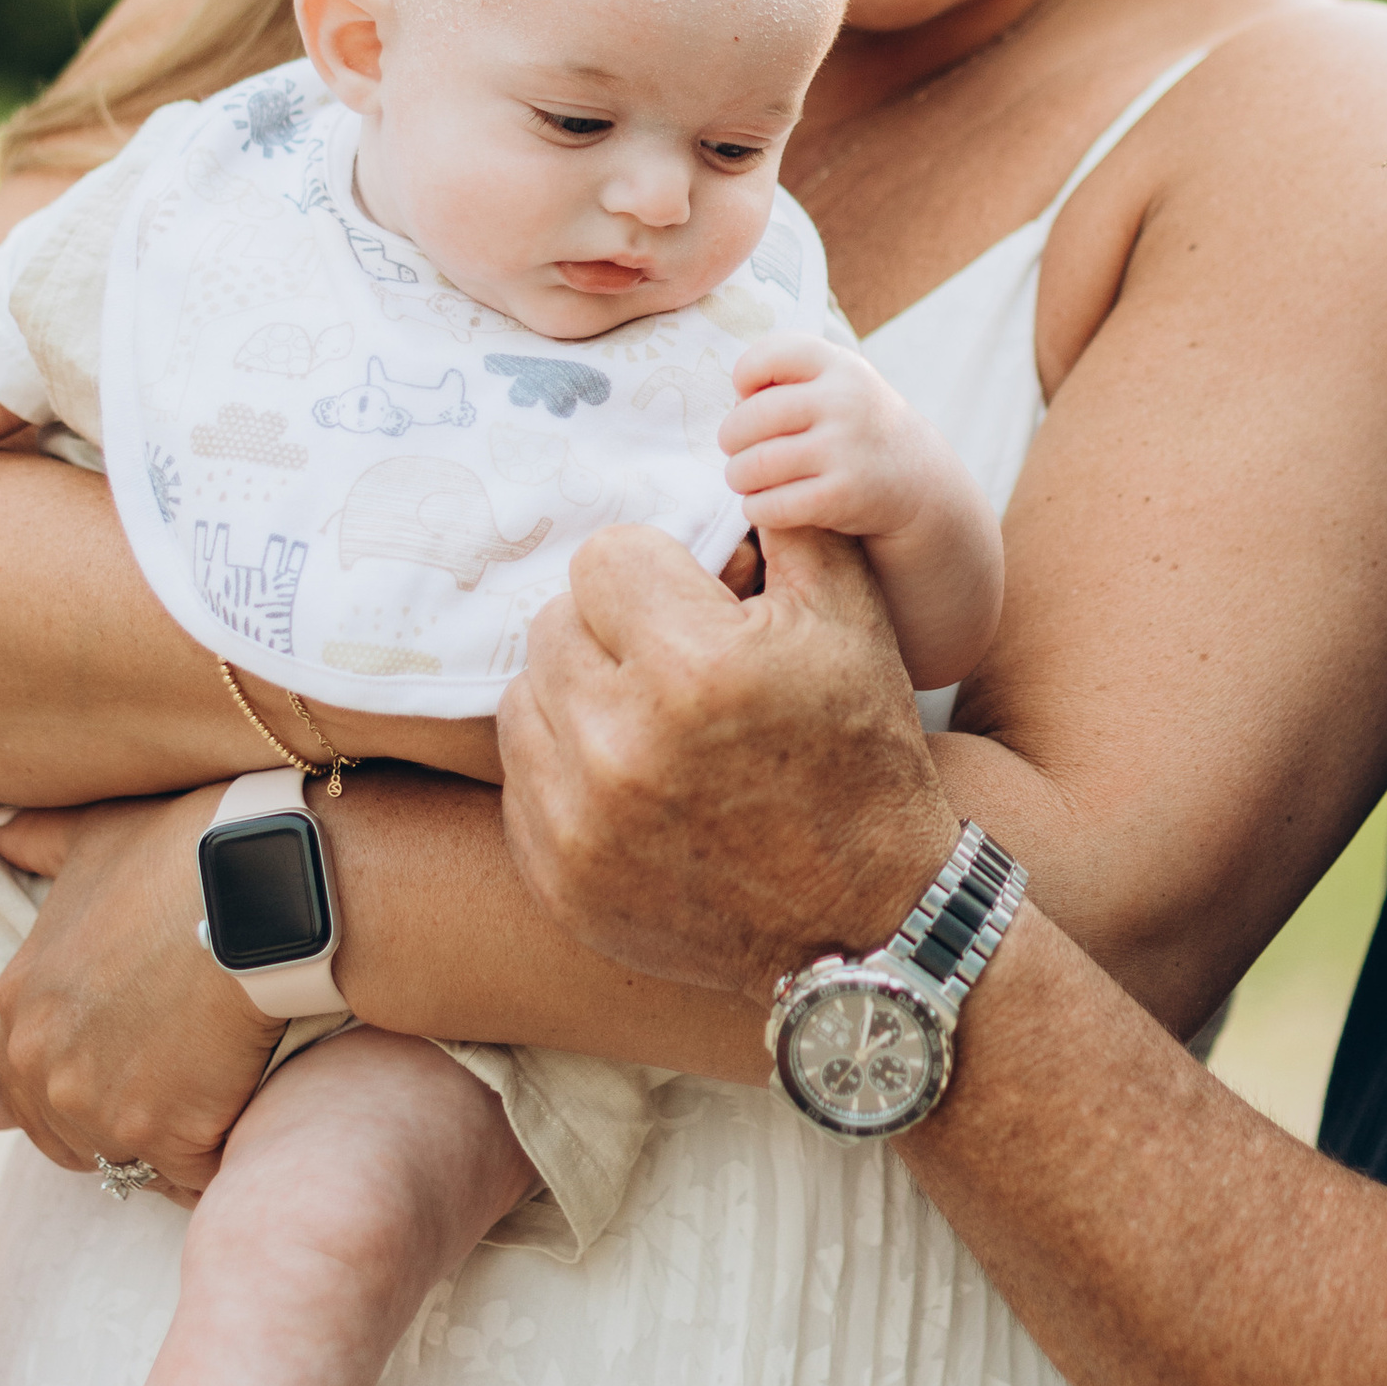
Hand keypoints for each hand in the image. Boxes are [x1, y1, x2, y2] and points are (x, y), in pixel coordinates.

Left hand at [0, 793, 277, 1198]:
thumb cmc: (181, 851)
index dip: (91, 1073)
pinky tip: (248, 1113)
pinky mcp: (168, 1135)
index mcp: (20, 1007)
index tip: (142, 1053)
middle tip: (183, 1084)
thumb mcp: (95, 833)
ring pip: (132, 1160)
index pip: (34, 1081)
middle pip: (74, 1134)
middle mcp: (44, 1069)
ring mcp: (102, 1109)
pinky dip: (219, 1154)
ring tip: (220, 1100)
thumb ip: (36, 840)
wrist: (257, 885)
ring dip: (170, 1142)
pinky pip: (191, 1175)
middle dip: (123, 1119)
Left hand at [497, 519, 956, 1005]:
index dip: (656, 574)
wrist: (865, 922)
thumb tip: (738, 462)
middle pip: (555, 624)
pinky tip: (631, 781)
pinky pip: (521, 777)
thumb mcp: (854, 621)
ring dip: (579, 695)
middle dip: (612, 632)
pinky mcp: (555, 876)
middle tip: (673, 666)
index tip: (695, 610)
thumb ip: (790, 522)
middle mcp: (621, 746)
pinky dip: (566, 767)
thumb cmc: (861, 758)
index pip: (603, 559)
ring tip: (648, 720)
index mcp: (695, 668)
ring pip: (526, 695)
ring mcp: (579, 821)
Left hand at [720, 338, 938, 544]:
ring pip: (753, 465)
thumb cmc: (858, 426)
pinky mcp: (841, 496)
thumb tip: (733, 400)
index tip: (749, 398)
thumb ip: (790, 377)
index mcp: (841, 366)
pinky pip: (771, 505)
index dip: (744, 376)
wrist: (917, 478)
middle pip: (750, 417)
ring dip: (738, 476)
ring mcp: (844, 450)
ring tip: (744, 478)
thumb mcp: (840, 382)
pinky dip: (756, 509)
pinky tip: (763, 504)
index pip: (769, 355)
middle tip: (736, 449)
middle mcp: (844, 402)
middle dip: (731, 438)